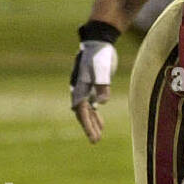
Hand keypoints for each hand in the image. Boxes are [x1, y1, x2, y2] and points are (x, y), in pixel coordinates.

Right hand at [70, 21, 119, 142]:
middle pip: (83, 113)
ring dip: (92, 123)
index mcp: (80, 87)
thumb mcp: (103, 69)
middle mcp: (80, 89)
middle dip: (88, 127)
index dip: (87, 124)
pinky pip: (92, 105)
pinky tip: (101, 124)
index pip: (82, 111)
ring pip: (87, 110)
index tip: (92, 137)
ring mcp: (85, 88)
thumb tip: (102, 102)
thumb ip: (102, 85)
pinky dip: (96, 115)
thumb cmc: (99, 55)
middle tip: (95, 141)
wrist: (98, 42)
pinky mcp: (92, 86)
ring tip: (97, 137)